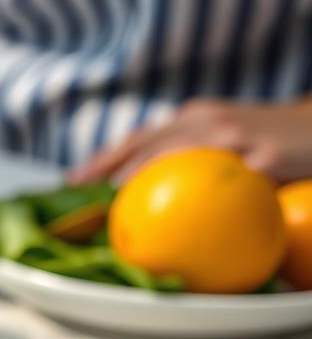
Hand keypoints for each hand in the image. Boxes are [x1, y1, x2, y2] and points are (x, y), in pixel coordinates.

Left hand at [71, 98, 311, 183]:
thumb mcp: (223, 140)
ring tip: (113, 197)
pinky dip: (201, 200)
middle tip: (79, 194)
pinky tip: (183, 220)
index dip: (102, 159)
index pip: (138, 139)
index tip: (71, 182)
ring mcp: (236, 138)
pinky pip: (227, 184)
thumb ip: (187, 159)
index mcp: (194, 119)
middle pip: (147, 144)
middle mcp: (208, 122)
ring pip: (177, 155)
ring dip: (141, 173)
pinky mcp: (265, 160)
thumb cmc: (266, 141)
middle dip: (108, 168)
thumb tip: (142, 199)